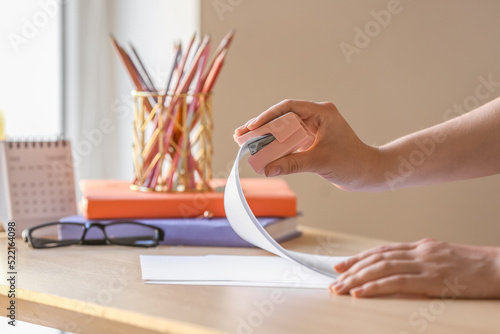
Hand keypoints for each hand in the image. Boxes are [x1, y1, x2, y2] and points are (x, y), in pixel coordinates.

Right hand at [234, 99, 383, 190]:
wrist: (369, 174)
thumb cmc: (352, 164)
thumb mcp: (319, 162)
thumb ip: (292, 164)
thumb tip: (266, 169)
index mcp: (322, 112)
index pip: (288, 108)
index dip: (267, 117)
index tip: (251, 127)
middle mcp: (316, 116)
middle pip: (282, 117)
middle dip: (261, 127)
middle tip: (240, 135)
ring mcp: (313, 127)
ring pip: (283, 128)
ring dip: (266, 136)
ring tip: (244, 142)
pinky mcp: (311, 139)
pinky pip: (289, 140)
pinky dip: (276, 146)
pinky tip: (260, 151)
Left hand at [330, 238, 499, 297]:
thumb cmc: (475, 265)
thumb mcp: (444, 257)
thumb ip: (421, 260)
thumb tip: (401, 266)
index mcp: (421, 246)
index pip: (382, 250)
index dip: (359, 257)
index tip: (342, 264)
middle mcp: (418, 252)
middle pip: (377, 258)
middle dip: (352, 268)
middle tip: (334, 278)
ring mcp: (424, 264)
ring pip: (381, 268)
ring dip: (357, 278)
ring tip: (340, 287)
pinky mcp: (432, 279)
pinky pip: (396, 282)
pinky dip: (375, 287)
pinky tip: (360, 293)